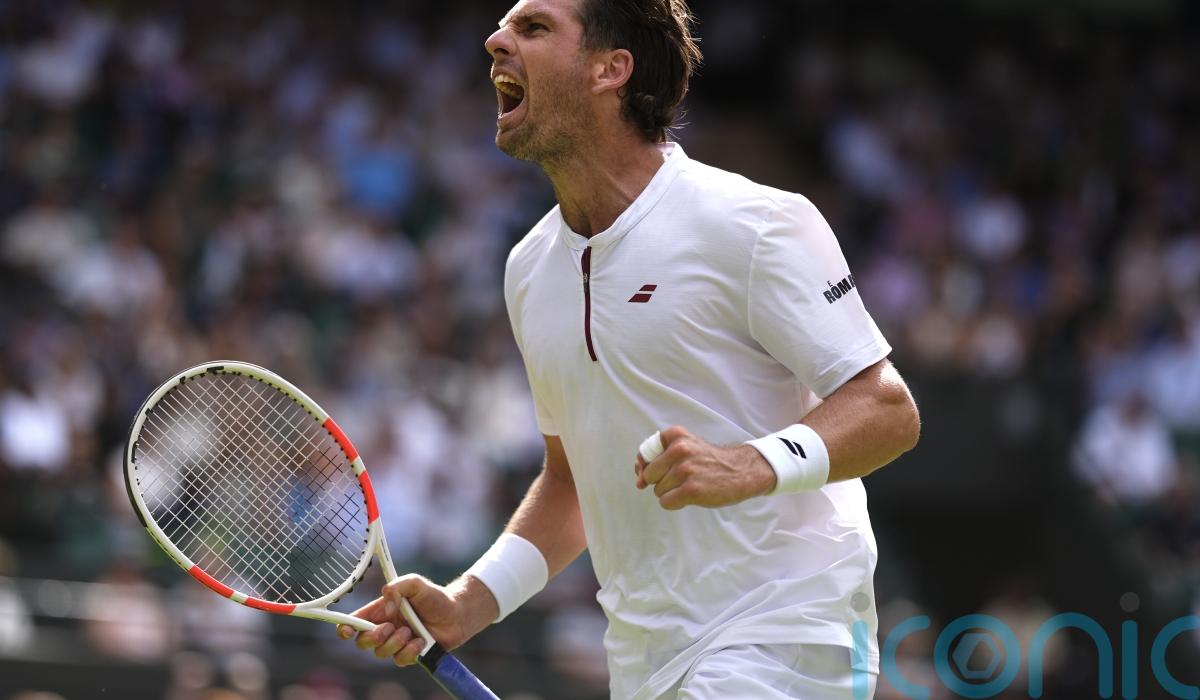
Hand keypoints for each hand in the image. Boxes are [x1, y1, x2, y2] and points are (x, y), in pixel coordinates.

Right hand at [335, 574, 496, 666]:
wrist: (457, 613)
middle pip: (362, 642)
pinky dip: (409, 652)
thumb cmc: (434, 596)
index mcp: (380, 611)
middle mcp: (385, 628)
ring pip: (381, 653)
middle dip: (372, 637)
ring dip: (394, 643)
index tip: (347, 630)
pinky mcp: (410, 655)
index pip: (354, 622)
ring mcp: (397, 643)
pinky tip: (420, 641)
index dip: (345, 628)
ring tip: (411, 631)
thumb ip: (398, 587)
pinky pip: (400, 660)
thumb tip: (386, 606)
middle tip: (389, 628)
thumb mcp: (415, 583)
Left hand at [634, 426, 776, 509]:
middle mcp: (679, 450)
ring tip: (691, 484)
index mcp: (676, 435)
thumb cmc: (709, 461)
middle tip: (681, 478)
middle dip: (660, 481)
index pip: (644, 453)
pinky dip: (675, 503)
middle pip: (649, 475)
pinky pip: (665, 502)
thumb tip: (638, 482)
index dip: (646, 465)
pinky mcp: (691, 490)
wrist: (741, 471)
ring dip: (671, 492)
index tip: (657, 471)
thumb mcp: (687, 446)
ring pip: (657, 490)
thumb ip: (659, 458)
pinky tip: (690, 495)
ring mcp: (685, 470)